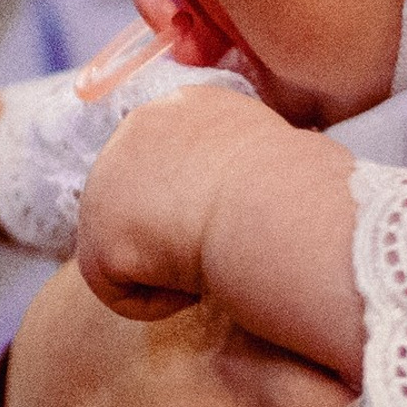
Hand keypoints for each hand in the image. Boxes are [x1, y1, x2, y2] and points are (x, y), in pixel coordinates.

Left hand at [78, 91, 365, 373]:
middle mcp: (138, 126)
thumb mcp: (280, 162)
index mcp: (188, 105)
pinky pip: (117, 288)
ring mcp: (108, 174)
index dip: (198, 205)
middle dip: (174, 234)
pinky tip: (195, 284)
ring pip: (129, 246)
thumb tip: (252, 194)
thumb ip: (244, 168)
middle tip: (225, 249)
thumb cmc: (309, 199)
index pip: (170, 164)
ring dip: (170, 268)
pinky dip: (157, 301)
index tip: (239, 223)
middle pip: (139, 201)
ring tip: (216, 264)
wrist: (283, 212)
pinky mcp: (98, 230)